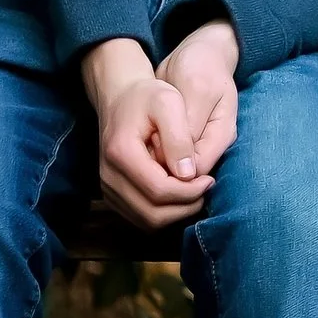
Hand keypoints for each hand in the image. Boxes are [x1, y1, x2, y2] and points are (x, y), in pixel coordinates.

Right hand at [81, 38, 213, 227]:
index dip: (189, 192)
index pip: (159, 191)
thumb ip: (179, 138)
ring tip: (196, 191)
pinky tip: (180, 193)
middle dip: (185, 207)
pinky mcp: (113, 194)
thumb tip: (189, 174)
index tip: (209, 179)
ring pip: (146, 221)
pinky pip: (140, 217)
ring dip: (176, 213)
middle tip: (206, 188)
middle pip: (152, 214)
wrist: (120, 97)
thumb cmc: (147, 96)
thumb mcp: (169, 103)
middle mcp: (108, 176)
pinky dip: (164, 212)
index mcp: (121, 154)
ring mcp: (107, 188)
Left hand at [154, 19, 240, 179]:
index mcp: (222, 134)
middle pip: (186, 177)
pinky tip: (146, 136)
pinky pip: (166, 161)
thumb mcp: (196, 87)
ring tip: (148, 134)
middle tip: (148, 136)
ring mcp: (201, 145)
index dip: (172, 164)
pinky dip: (152, 153)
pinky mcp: (186, 143)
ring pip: (173, 171)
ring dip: (155, 159)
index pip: (197, 170)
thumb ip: (190, 127)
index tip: (153, 140)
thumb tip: (183, 166)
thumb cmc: (199, 66)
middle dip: (162, 163)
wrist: (197, 54)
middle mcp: (213, 146)